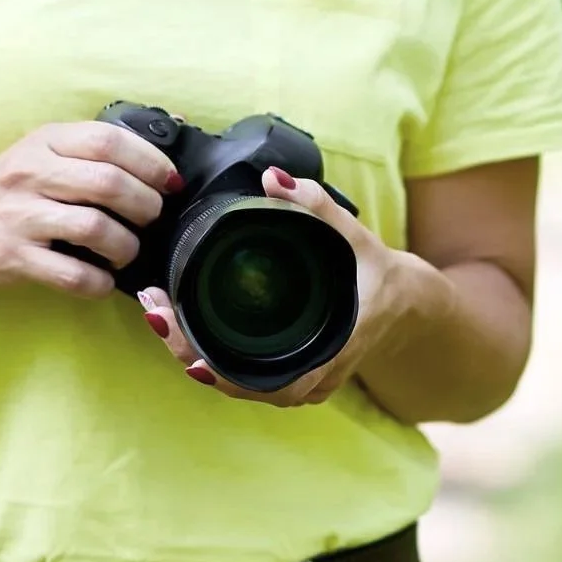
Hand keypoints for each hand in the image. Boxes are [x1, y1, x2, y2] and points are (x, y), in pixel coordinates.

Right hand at [0, 121, 181, 297]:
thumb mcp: (34, 157)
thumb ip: (86, 152)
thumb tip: (167, 137)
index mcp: (43, 142)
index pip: (109, 140)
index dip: (151, 162)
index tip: (168, 184)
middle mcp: (30, 173)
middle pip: (111, 183)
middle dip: (146, 207)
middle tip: (150, 221)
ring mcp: (19, 217)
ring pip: (97, 228)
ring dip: (126, 247)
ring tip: (125, 253)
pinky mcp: (11, 258)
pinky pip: (72, 275)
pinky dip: (98, 282)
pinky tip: (98, 280)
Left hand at [138, 168, 408, 405]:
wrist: (407, 305)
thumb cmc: (378, 272)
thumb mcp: (356, 235)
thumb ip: (317, 204)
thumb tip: (271, 178)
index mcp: (331, 349)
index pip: (269, 378)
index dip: (224, 371)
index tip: (187, 355)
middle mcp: (314, 377)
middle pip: (240, 384)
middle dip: (190, 353)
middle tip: (155, 314)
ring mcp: (302, 382)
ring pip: (237, 384)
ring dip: (193, 355)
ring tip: (157, 317)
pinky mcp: (291, 374)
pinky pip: (244, 377)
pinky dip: (210, 358)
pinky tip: (179, 331)